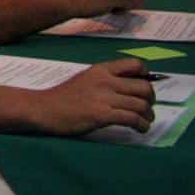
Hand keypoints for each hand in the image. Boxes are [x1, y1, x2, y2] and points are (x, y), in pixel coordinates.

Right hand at [32, 59, 154, 135]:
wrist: (44, 109)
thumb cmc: (64, 97)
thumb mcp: (86, 80)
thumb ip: (106, 81)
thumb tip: (131, 88)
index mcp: (101, 70)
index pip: (135, 65)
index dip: (146, 76)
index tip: (143, 89)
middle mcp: (105, 80)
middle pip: (144, 87)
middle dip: (151, 100)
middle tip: (146, 108)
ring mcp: (104, 98)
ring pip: (141, 105)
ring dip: (148, 116)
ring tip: (145, 122)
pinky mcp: (102, 115)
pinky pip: (133, 119)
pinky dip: (142, 125)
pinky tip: (139, 129)